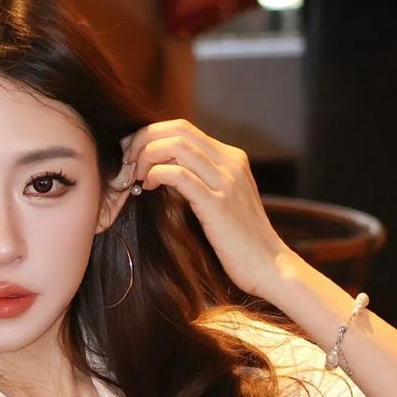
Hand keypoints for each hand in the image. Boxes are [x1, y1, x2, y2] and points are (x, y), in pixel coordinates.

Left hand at [122, 120, 297, 302]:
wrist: (270, 267)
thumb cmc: (240, 242)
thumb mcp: (221, 201)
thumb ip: (198, 181)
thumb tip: (162, 170)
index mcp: (231, 157)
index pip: (183, 128)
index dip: (150, 136)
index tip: (131, 157)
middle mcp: (231, 162)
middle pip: (177, 129)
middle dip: (143, 140)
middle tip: (126, 164)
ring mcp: (226, 181)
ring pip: (176, 146)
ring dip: (145, 156)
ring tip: (135, 177)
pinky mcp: (218, 204)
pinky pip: (179, 175)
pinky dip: (156, 175)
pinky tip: (148, 188)